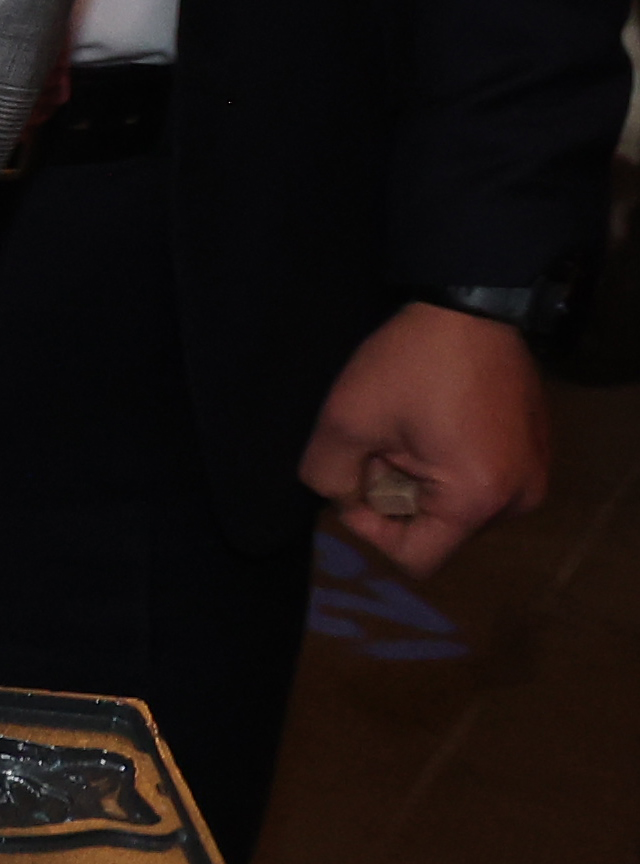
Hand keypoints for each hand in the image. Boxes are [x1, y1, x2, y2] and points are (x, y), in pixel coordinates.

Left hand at [301, 301, 551, 580]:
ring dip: (421, 480)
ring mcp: (533, 474)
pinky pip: (479, 481)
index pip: (416, 559)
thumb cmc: (410, 362)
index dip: (372, 531)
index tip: (358, 482)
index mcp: (478, 499)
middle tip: (384, 446)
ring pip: (456, 507)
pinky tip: (434, 423)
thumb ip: (328, 478)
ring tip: (409, 431)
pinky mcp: (534, 451)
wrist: (471, 304)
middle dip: (398, 499)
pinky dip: (448, 464)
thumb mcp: (346, 421)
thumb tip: (340, 500)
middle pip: (438, 532)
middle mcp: (518, 499)